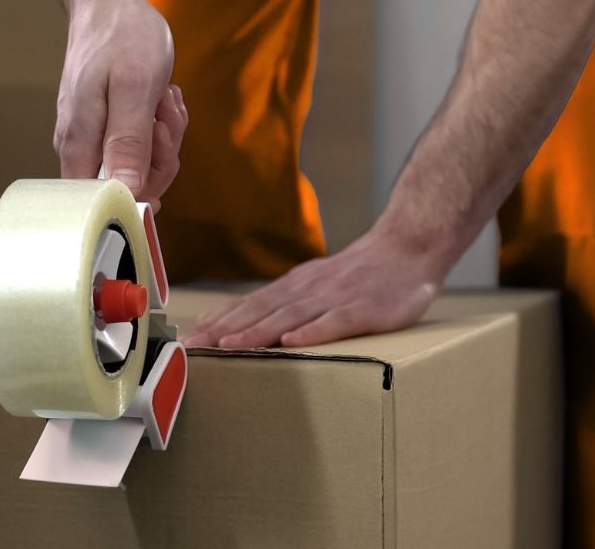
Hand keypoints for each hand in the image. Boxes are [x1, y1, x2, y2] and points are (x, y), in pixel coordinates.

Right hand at [54, 0, 188, 203]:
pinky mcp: (109, 128)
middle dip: (162, 154)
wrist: (109, 3)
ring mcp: (94, 139)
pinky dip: (160, 124)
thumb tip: (127, 192)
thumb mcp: (135, 87)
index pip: (109, 202)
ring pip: (143, 165)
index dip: (145, 187)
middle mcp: (81, 150)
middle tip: (163, 113)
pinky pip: (143, 144)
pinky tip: (161, 97)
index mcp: (80, 146)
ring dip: (165, 134)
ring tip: (162, 97)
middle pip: (132, 187)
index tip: (157, 143)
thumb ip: (129, 142)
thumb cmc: (122, 36)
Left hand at [181, 224, 444, 348]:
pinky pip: (335, 321)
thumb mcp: (318, 282)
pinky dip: (312, 332)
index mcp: (295, 286)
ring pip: (289, 316)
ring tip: (228, 346)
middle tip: (193, 347)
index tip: (187, 338)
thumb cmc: (360, 274)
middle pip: (259, 310)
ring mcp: (335, 297)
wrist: (406, 248)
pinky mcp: (363, 308)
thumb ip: (288, 301)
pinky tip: (292, 343)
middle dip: (223, 329)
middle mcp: (307, 289)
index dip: (217, 321)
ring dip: (256, 331)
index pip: (248, 304)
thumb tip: (248, 323)